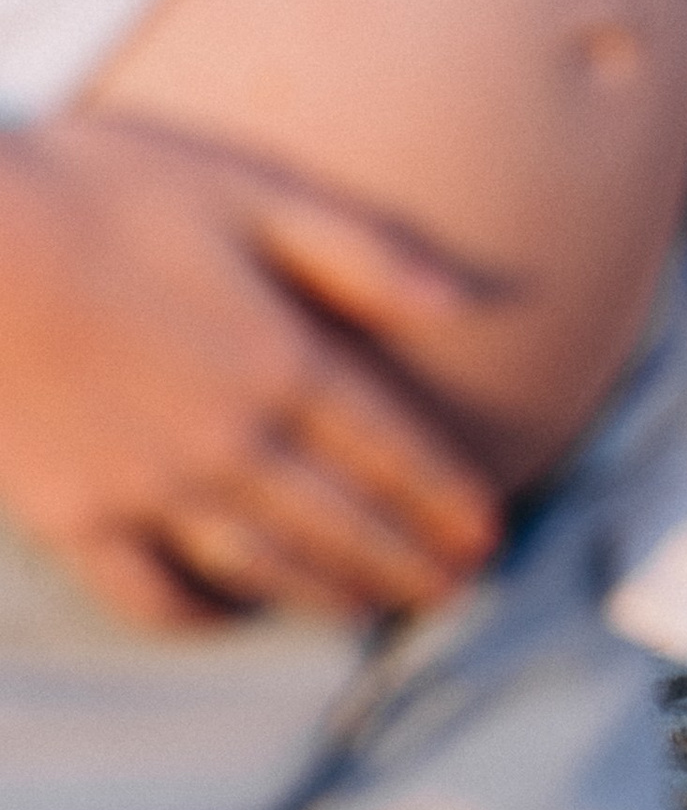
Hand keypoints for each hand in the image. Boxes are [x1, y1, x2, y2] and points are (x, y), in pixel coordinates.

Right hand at [0, 107, 504, 629]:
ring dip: (330, 594)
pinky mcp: (74, 515)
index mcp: (285, 360)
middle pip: (344, 521)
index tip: (488, 533)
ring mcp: (152, 488)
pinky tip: (231, 618)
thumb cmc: (101, 190)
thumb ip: (366, 254)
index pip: (394, 449)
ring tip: (375, 611)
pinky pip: (152, 593)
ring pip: (267, 566)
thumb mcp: (253, 191)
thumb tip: (473, 298)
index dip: (446, 497)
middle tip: (457, 590)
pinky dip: (201, 618)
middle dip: (408, 559)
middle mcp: (233, 440)